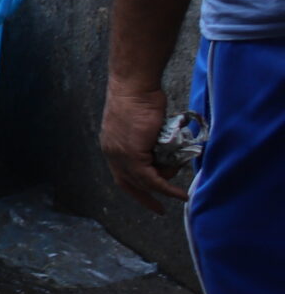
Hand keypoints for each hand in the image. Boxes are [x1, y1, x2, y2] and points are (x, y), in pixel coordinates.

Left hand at [101, 81, 187, 211]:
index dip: (135, 190)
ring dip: (166, 181)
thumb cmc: (141, 100)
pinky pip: (151, 179)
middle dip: (147, 197)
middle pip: (131, 183)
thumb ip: (148, 143)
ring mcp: (120, 155)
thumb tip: (165, 156)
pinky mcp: (132, 155)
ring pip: (145, 182)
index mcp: (111, 147)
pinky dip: (167, 189)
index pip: (121, 176)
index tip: (149, 200)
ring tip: (178, 163)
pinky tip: (181, 194)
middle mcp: (112, 154)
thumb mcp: (142, 126)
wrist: (134, 87)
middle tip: (163, 206)